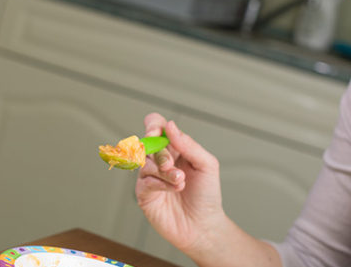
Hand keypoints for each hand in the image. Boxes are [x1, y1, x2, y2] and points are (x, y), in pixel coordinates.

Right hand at [135, 113, 224, 254]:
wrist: (203, 225)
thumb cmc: (206, 195)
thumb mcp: (207, 164)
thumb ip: (189, 144)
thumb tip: (170, 126)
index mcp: (174, 148)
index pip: (156, 126)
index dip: (152, 125)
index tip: (156, 132)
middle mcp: (159, 160)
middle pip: (147, 143)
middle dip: (161, 153)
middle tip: (172, 165)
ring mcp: (150, 176)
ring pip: (145, 162)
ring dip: (164, 171)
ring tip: (180, 181)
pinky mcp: (144, 193)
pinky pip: (144, 180)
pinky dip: (160, 183)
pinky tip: (174, 189)